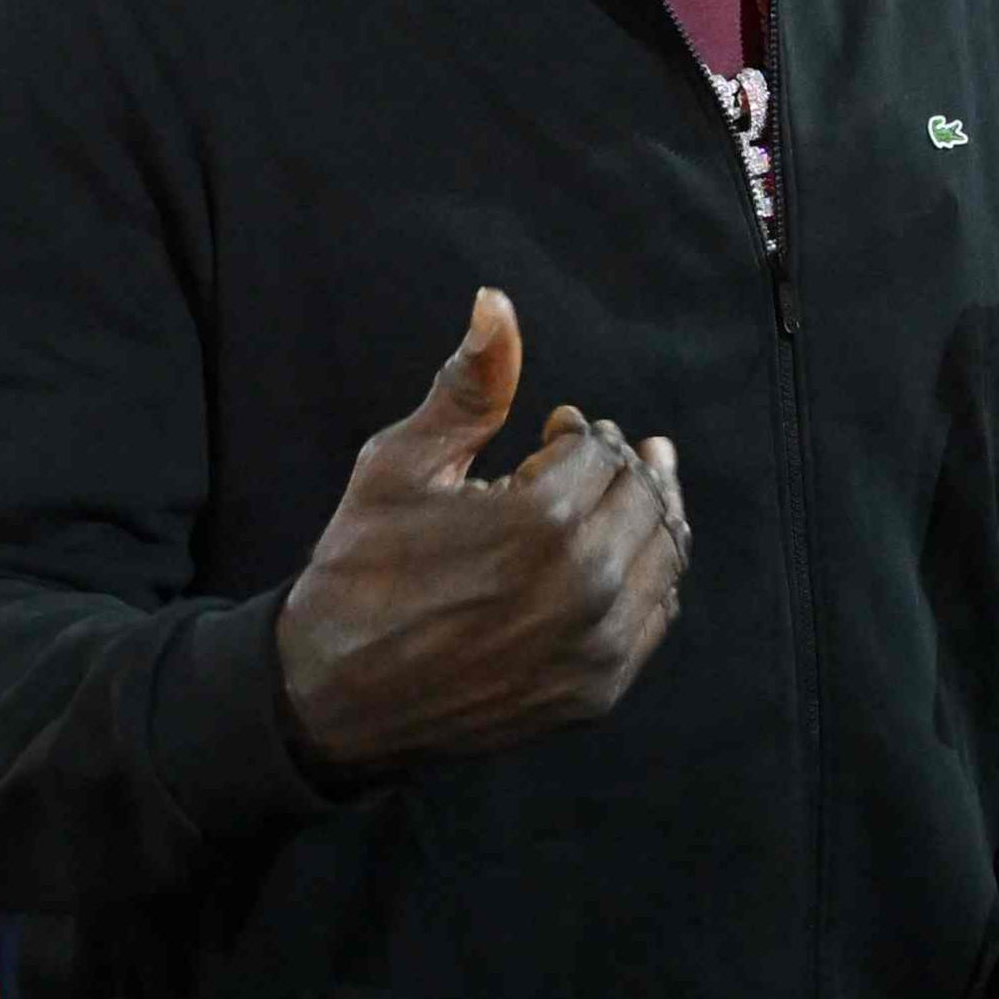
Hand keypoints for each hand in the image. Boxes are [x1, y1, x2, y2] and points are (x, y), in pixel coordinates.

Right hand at [270, 289, 685, 772]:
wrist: (334, 696)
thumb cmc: (359, 570)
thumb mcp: (398, 464)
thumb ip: (468, 387)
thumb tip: (498, 303)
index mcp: (541, 521)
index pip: (603, 450)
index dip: (581, 432)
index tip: (555, 431)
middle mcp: (585, 587)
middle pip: (644, 497)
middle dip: (621, 465)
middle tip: (592, 456)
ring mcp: (597, 647)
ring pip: (664, 555)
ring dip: (646, 515)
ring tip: (615, 495)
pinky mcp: (598, 692)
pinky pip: (656, 615)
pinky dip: (648, 576)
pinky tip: (615, 558)